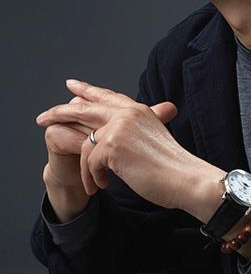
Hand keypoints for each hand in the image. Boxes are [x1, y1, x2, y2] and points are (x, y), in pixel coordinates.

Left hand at [36, 79, 198, 209]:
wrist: (184, 178)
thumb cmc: (172, 165)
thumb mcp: (152, 138)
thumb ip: (131, 131)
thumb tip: (106, 136)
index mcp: (138, 110)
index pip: (107, 96)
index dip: (87, 90)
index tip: (72, 86)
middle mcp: (128, 113)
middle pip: (84, 108)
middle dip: (60, 112)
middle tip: (42, 118)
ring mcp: (119, 127)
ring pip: (86, 143)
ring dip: (86, 167)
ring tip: (94, 183)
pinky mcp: (112, 145)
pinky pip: (89, 161)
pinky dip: (93, 177)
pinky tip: (103, 186)